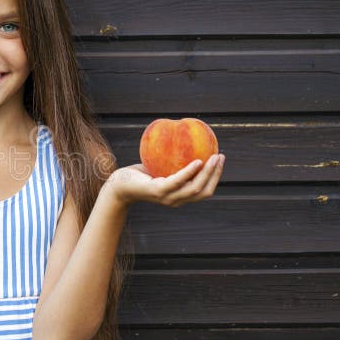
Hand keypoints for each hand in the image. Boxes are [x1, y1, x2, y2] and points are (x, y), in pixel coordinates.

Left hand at [106, 154, 224, 207]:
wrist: (118, 185)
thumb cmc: (138, 175)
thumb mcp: (158, 166)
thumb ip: (172, 159)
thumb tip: (186, 139)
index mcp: (179, 196)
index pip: (204, 191)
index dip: (216, 177)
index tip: (220, 160)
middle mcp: (176, 200)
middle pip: (204, 191)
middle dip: (216, 174)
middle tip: (221, 156)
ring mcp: (167, 198)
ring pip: (194, 188)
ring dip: (208, 173)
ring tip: (214, 157)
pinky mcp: (157, 191)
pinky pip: (177, 181)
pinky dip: (189, 172)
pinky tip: (197, 161)